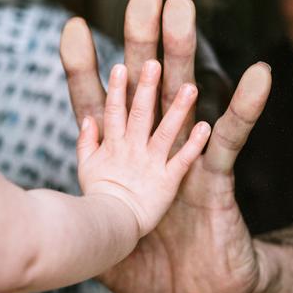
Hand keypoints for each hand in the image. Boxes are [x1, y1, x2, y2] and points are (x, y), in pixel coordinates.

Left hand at [61, 0, 273, 292]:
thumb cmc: (146, 268)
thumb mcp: (99, 244)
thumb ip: (75, 220)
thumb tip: (38, 215)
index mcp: (118, 161)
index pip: (98, 107)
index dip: (85, 71)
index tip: (73, 27)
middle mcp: (150, 150)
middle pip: (143, 87)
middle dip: (141, 42)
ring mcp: (183, 160)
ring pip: (183, 99)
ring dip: (184, 55)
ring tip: (183, 11)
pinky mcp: (214, 179)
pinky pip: (231, 141)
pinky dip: (242, 110)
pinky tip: (256, 76)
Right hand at [76, 58, 210, 236]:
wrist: (109, 229)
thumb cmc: (98, 198)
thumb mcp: (86, 167)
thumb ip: (86, 141)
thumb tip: (87, 118)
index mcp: (113, 145)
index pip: (114, 112)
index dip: (117, 90)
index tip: (119, 66)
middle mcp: (132, 150)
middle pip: (139, 114)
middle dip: (145, 88)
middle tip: (154, 63)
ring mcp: (150, 164)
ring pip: (165, 132)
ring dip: (177, 110)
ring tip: (191, 88)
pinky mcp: (167, 181)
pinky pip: (182, 160)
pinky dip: (193, 145)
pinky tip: (206, 127)